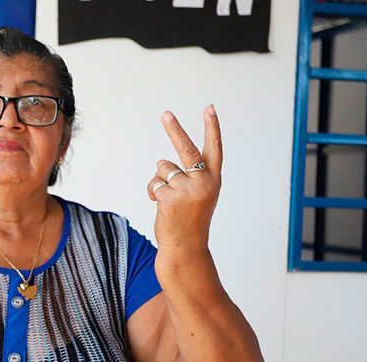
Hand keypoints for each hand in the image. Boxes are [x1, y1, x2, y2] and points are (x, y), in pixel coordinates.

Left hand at [147, 105, 222, 252]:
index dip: (212, 127)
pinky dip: (153, 192)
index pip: (214, 149)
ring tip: (169, 200)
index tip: (210, 108)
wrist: (185, 247)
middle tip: (165, 113)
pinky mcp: (170, 196)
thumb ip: (186, 176)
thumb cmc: (189, 220)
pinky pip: (154, 182)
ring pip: (163, 168)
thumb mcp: (196, 195)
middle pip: (186, 148)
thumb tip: (161, 164)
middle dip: (174, 129)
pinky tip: (161, 206)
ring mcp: (187, 189)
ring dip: (160, 181)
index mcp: (213, 180)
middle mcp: (203, 182)